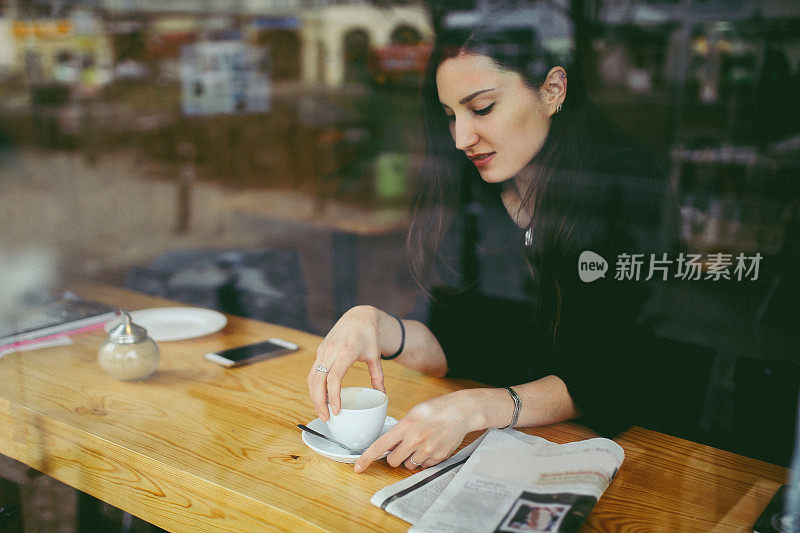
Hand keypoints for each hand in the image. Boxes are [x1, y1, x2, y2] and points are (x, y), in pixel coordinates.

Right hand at [308, 306, 385, 420]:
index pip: (334, 378)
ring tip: (321, 411)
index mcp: (346, 351)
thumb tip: (381, 395)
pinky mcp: (320, 351)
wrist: (358, 316)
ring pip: (312, 377)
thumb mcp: (376, 356)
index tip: (336, 411)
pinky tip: (319, 397)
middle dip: (319, 402)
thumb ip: (378, 377)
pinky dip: (314, 386)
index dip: (333, 396)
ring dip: (314, 396)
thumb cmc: (368, 335)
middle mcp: (332, 350)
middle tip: (326, 418)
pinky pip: (313, 371)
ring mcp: (323, 350)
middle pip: (318, 381)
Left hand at [354, 390, 480, 472]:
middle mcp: (415, 440)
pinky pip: (424, 466)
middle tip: (403, 446)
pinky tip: (431, 446)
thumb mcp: (414, 412)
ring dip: (410, 458)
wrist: (462, 411)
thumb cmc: (437, 409)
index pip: (381, 446)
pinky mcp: (438, 457)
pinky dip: (424, 460)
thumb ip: (401, 428)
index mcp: (406, 426)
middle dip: (395, 456)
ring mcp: (428, 450)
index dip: (367, 458)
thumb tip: (389, 442)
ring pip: (409, 465)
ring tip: (421, 443)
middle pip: (393, 461)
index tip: (358, 467)